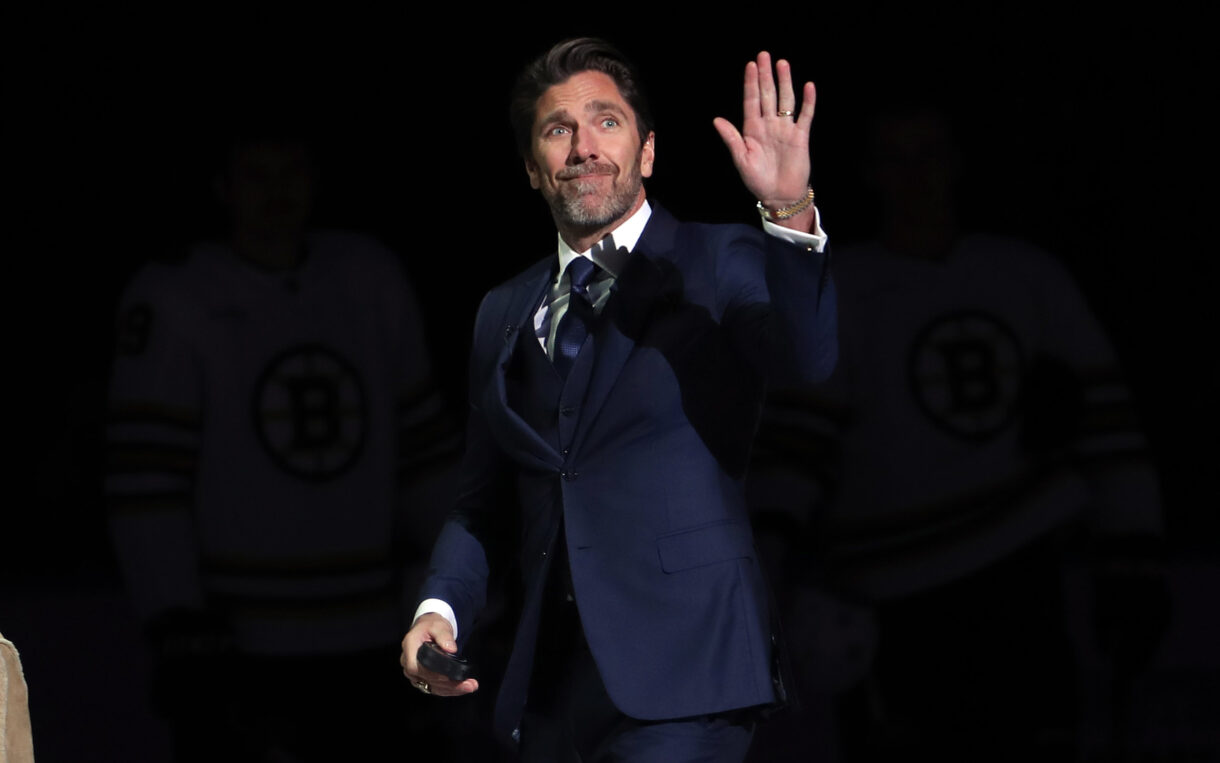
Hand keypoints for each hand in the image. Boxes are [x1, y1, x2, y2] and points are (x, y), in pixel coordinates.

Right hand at [400, 613, 478, 696]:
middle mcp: (408, 662)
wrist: (428, 629)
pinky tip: (461, 689)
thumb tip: (451, 649)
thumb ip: (444, 636)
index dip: (432, 674)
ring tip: (469, 687)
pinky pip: (433, 687)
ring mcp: (414, 672)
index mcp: (409, 648)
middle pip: (426, 679)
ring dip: (451, 689)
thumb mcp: (438, 625)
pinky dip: (448, 690)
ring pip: (431, 686)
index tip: (451, 676)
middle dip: (449, 684)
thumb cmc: (431, 626)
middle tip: (469, 684)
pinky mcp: (422, 678)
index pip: (416, 667)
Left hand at [713, 51, 815, 219]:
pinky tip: (808, 86)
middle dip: (766, 75)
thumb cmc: (758, 180)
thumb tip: (716, 119)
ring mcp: (785, 129)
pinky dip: (808, 102)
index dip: (751, 83)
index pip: (752, 101)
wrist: (780, 196)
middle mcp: (769, 125)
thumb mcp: (741, 160)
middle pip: (768, 95)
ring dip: (784, 82)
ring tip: (782, 64)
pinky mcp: (800, 137)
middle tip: (764, 55)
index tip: (750, 65)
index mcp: (753, 129)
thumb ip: (731, 138)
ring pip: (785, 100)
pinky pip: (805, 115)